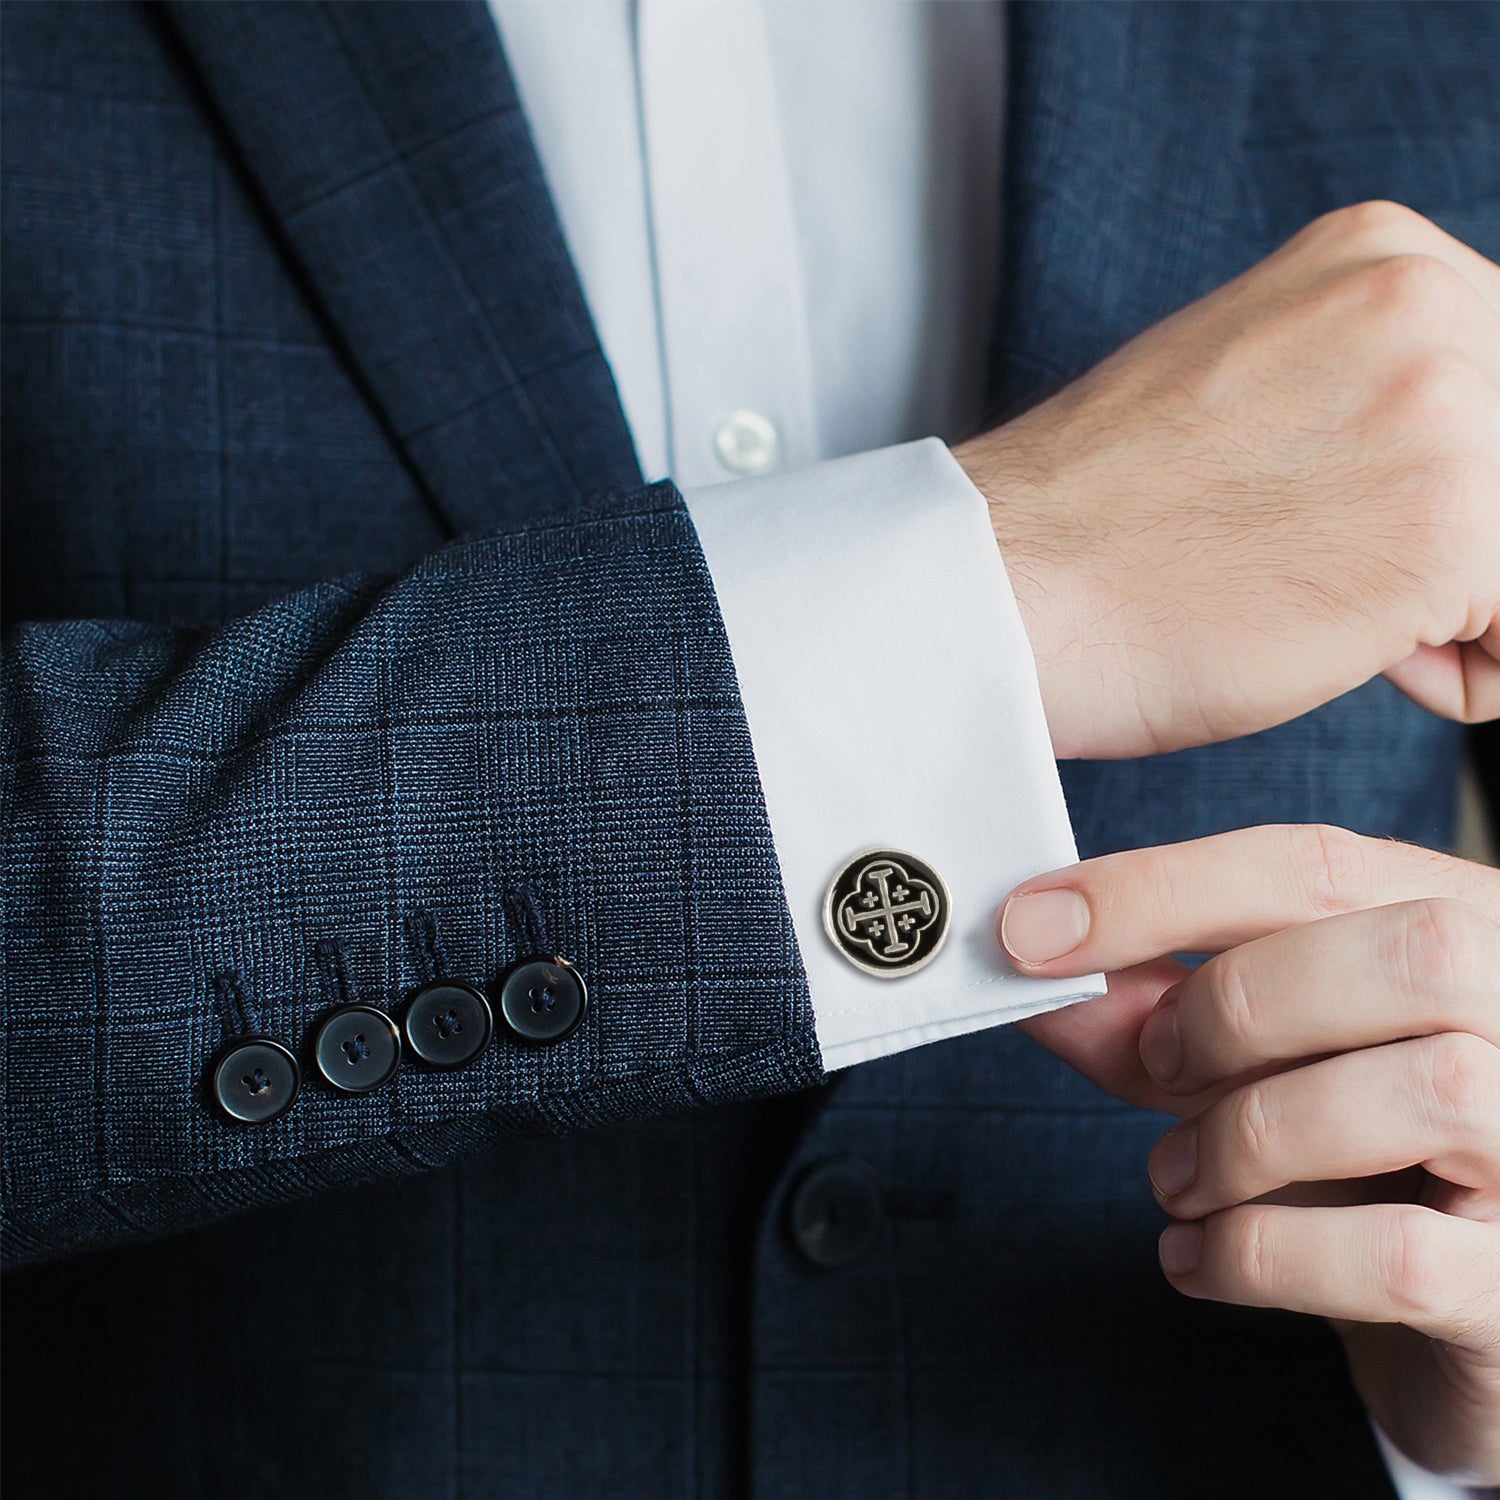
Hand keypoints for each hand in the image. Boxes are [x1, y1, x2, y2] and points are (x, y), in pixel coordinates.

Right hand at [955, 200, 1499, 759]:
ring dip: (1460, 604)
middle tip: (1334, 563)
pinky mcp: (1452, 524)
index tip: (1359, 515)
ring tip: (1328, 604)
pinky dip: (1458, 671)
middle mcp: (1430, 301)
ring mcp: (1447, 406)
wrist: (1004, 587)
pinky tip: (1341, 649)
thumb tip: (1465, 461)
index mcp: (1379, 255)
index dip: (1453, 477)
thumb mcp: (1254, 385)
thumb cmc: (1102, 525)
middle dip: (1467, 540)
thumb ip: (1374, 382)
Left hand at [997, 825, 1499, 1481]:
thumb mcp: (1252, 1068)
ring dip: (1246, 1135)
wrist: (1451, 1321)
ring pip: (1426, 1091)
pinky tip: (1199, 1260)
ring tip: (1178, 1180)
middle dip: (1238, 1005)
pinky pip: (1396, 1256)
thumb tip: (1034, 967)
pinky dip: (1260, 1254)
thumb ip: (1156, 1016)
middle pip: (1409, 952)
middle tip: (1159, 1065)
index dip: (1161, 888)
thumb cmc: (1354, 1165)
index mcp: (1469, 932)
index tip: (1032, 926)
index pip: (1321, 865)